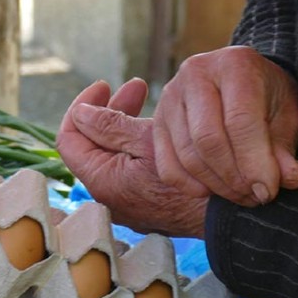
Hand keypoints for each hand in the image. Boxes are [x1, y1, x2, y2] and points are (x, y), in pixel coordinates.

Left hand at [56, 78, 207, 237]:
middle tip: (136, 86)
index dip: (81, 106)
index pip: (69, 139)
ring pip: (112, 154)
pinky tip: (157, 127)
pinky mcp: (143, 200)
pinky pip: (128, 167)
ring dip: (124, 124)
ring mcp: (125, 200)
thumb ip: (110, 125)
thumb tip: (80, 113)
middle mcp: (107, 196)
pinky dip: (135, 144)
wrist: (228, 213)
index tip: (105, 85)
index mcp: (101, 181)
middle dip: (109, 110)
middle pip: (91, 144)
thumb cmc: (193, 174)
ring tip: (150, 100)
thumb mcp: (150, 139)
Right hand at [152, 46, 297, 205]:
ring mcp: (171, 97)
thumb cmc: (269, 99)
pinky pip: (167, 166)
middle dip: (234, 177)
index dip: (254, 162)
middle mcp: (196, 73)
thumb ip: (285, 148)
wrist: (244, 83)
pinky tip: (214, 191)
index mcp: (235, 65)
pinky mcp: (157, 121)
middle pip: (208, 139)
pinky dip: (190, 187)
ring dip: (216, 185)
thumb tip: (289, 179)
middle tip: (255, 196)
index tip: (268, 191)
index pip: (239, 120)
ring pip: (188, 155)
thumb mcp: (288, 118)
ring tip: (242, 195)